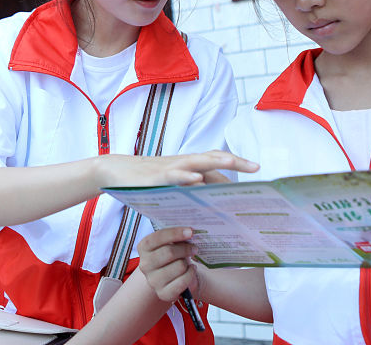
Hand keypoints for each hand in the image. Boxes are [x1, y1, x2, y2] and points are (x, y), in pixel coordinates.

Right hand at [97, 150, 256, 188]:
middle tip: (257, 168)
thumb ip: (188, 195)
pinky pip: (173, 175)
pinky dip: (185, 175)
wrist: (113, 172)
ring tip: (236, 163)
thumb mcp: (169, 190)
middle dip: (235, 162)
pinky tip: (196, 179)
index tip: (255, 181)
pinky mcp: (155, 177)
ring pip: (197, 161)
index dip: (235, 171)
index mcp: (187, 168)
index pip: (215, 167)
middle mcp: (182, 164)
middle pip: (213, 159)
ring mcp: (169, 168)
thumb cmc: (143, 182)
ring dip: (217, 161)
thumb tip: (208, 210)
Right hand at [138, 227, 198, 301]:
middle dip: (185, 249)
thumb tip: (189, 232)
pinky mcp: (163, 294)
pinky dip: (191, 274)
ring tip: (188, 262)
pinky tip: (190, 270)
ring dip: (188, 263)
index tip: (190, 232)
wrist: (175, 277)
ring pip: (179, 266)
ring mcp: (152, 281)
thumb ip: (175, 236)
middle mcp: (144, 265)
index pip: (157, 237)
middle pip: (169, 252)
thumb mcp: (171, 243)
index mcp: (144, 248)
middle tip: (194, 248)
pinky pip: (183, 281)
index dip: (175, 233)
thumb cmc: (173, 255)